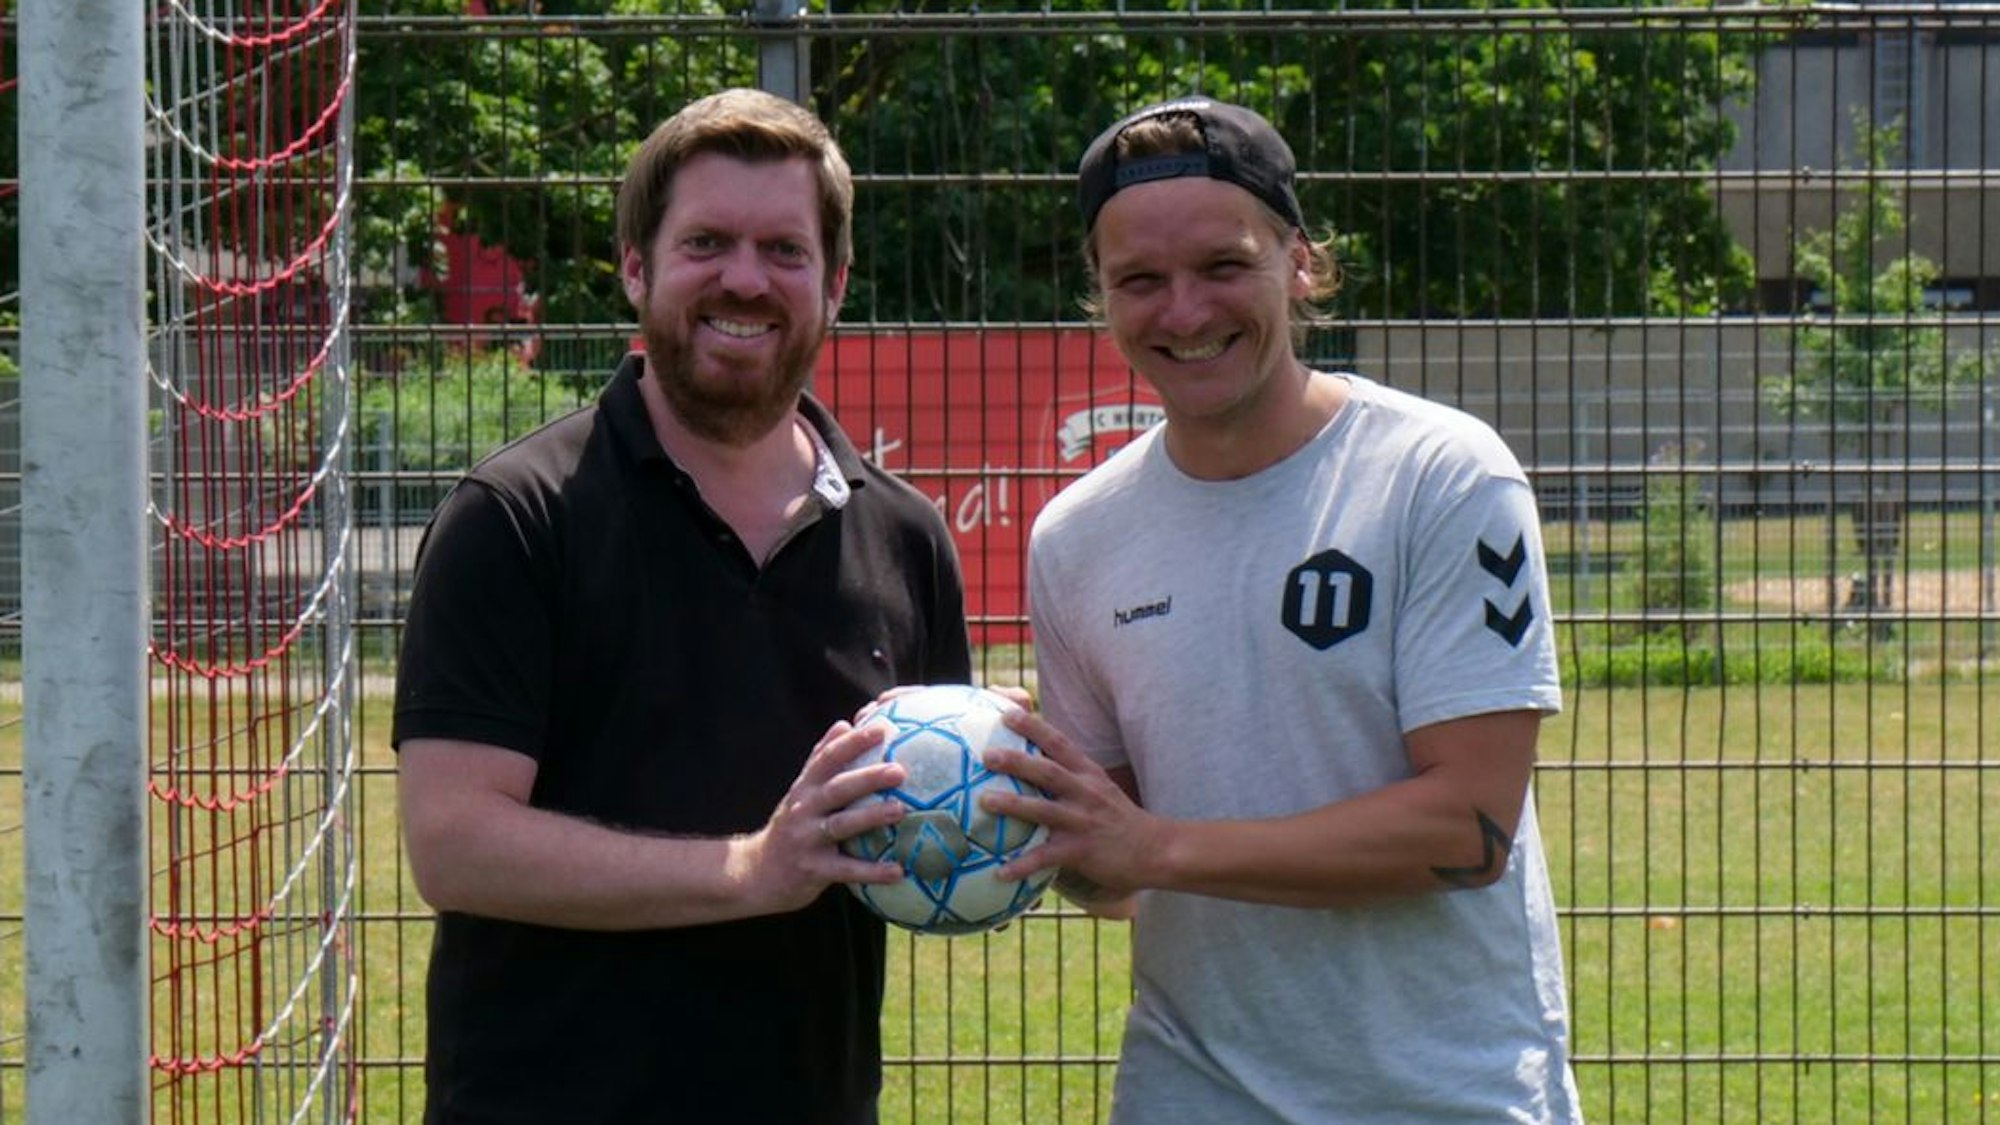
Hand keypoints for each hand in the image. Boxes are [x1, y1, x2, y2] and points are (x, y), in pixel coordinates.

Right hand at [738, 720, 908, 914]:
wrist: (756, 874)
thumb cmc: (792, 827)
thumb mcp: (801, 791)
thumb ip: (820, 760)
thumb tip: (845, 723)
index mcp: (805, 787)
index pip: (828, 757)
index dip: (853, 742)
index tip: (882, 727)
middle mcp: (803, 809)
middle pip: (837, 788)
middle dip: (867, 777)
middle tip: (899, 770)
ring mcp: (806, 839)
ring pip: (840, 825)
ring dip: (870, 817)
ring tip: (900, 810)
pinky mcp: (812, 870)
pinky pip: (846, 870)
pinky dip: (871, 871)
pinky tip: (898, 871)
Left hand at [978, 708, 1161, 902]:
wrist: (1156, 849)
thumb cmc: (1120, 819)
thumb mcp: (1100, 788)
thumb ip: (1070, 776)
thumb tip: (1032, 765)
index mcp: (1088, 774)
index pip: (1059, 743)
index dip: (1034, 727)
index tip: (1008, 714)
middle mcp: (1085, 793)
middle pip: (1047, 771)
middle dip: (1016, 761)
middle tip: (987, 755)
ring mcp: (1082, 822)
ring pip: (1043, 810)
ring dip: (1013, 805)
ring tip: (984, 802)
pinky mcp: (1081, 851)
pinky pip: (1046, 857)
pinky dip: (1023, 865)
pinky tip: (1001, 873)